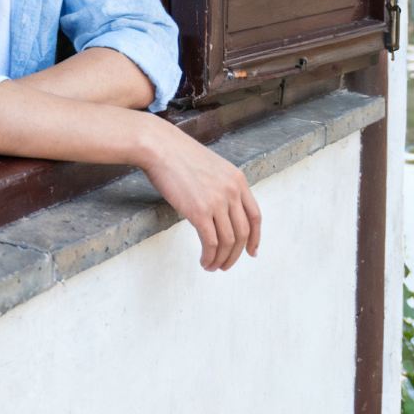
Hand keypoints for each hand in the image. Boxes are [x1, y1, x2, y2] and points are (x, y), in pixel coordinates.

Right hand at [135, 118, 261, 270]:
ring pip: (228, 241)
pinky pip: (211, 243)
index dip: (255, 238)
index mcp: (237, 179)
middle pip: (243, 233)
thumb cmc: (176, 154)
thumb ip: (220, 186)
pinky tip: (203, 261)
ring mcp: (217, 201)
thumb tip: (219, 210)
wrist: (158, 146)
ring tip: (212, 266)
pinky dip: (209, 257)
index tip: (251, 251)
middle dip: (235, 254)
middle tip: (226, 264)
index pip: (255, 216)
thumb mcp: (210, 166)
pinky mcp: (199, 211)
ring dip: (222, 259)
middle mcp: (232, 191)